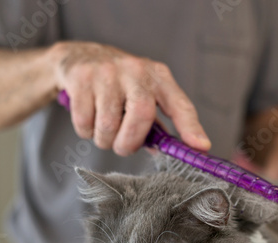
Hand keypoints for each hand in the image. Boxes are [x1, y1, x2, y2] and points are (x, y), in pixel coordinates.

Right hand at [51, 41, 210, 155]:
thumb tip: (161, 150)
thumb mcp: (141, 95)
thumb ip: (153, 124)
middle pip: (141, 116)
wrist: (77, 57)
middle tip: (122, 148)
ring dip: (104, 140)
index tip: (200, 147)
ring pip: (108, 124)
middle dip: (130, 143)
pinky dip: (85, 132)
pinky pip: (85, 122)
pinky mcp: (82, 77)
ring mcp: (107, 72)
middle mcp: (136, 70)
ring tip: (103, 133)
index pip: (180, 104)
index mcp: (158, 77)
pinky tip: (88, 120)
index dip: (191, 127)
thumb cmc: (117, 84)